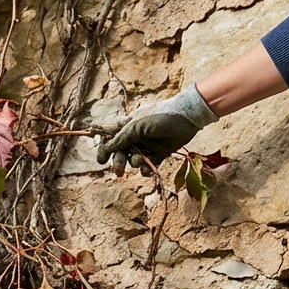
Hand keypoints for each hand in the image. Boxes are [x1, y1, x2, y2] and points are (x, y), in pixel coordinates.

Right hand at [96, 84, 217, 175]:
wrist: (187, 118)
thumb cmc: (160, 117)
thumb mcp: (137, 127)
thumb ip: (121, 138)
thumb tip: (106, 148)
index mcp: (128, 127)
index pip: (110, 138)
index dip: (104, 149)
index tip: (101, 160)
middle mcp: (136, 137)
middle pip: (121, 153)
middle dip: (119, 162)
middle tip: (119, 172)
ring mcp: (147, 146)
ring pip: (134, 160)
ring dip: (135, 163)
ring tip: (141, 162)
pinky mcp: (159, 154)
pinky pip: (149, 165)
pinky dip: (147, 169)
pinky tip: (148, 169)